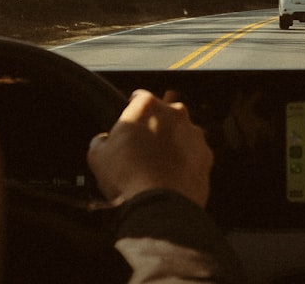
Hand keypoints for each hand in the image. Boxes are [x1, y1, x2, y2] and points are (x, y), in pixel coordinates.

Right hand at [87, 90, 212, 207]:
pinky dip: (186, 162)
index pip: (139, 98)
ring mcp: (194, 134)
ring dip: (172, 145)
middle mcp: (175, 114)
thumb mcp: (98, 156)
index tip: (130, 124)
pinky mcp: (206, 155)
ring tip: (157, 168)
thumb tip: (103, 140)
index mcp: (147, 106)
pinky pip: (194, 154)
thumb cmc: (127, 177)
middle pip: (163, 115)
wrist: (159, 205)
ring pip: (181, 134)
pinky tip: (172, 178)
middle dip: (155, 128)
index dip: (132, 111)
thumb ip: (101, 140)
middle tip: (142, 151)